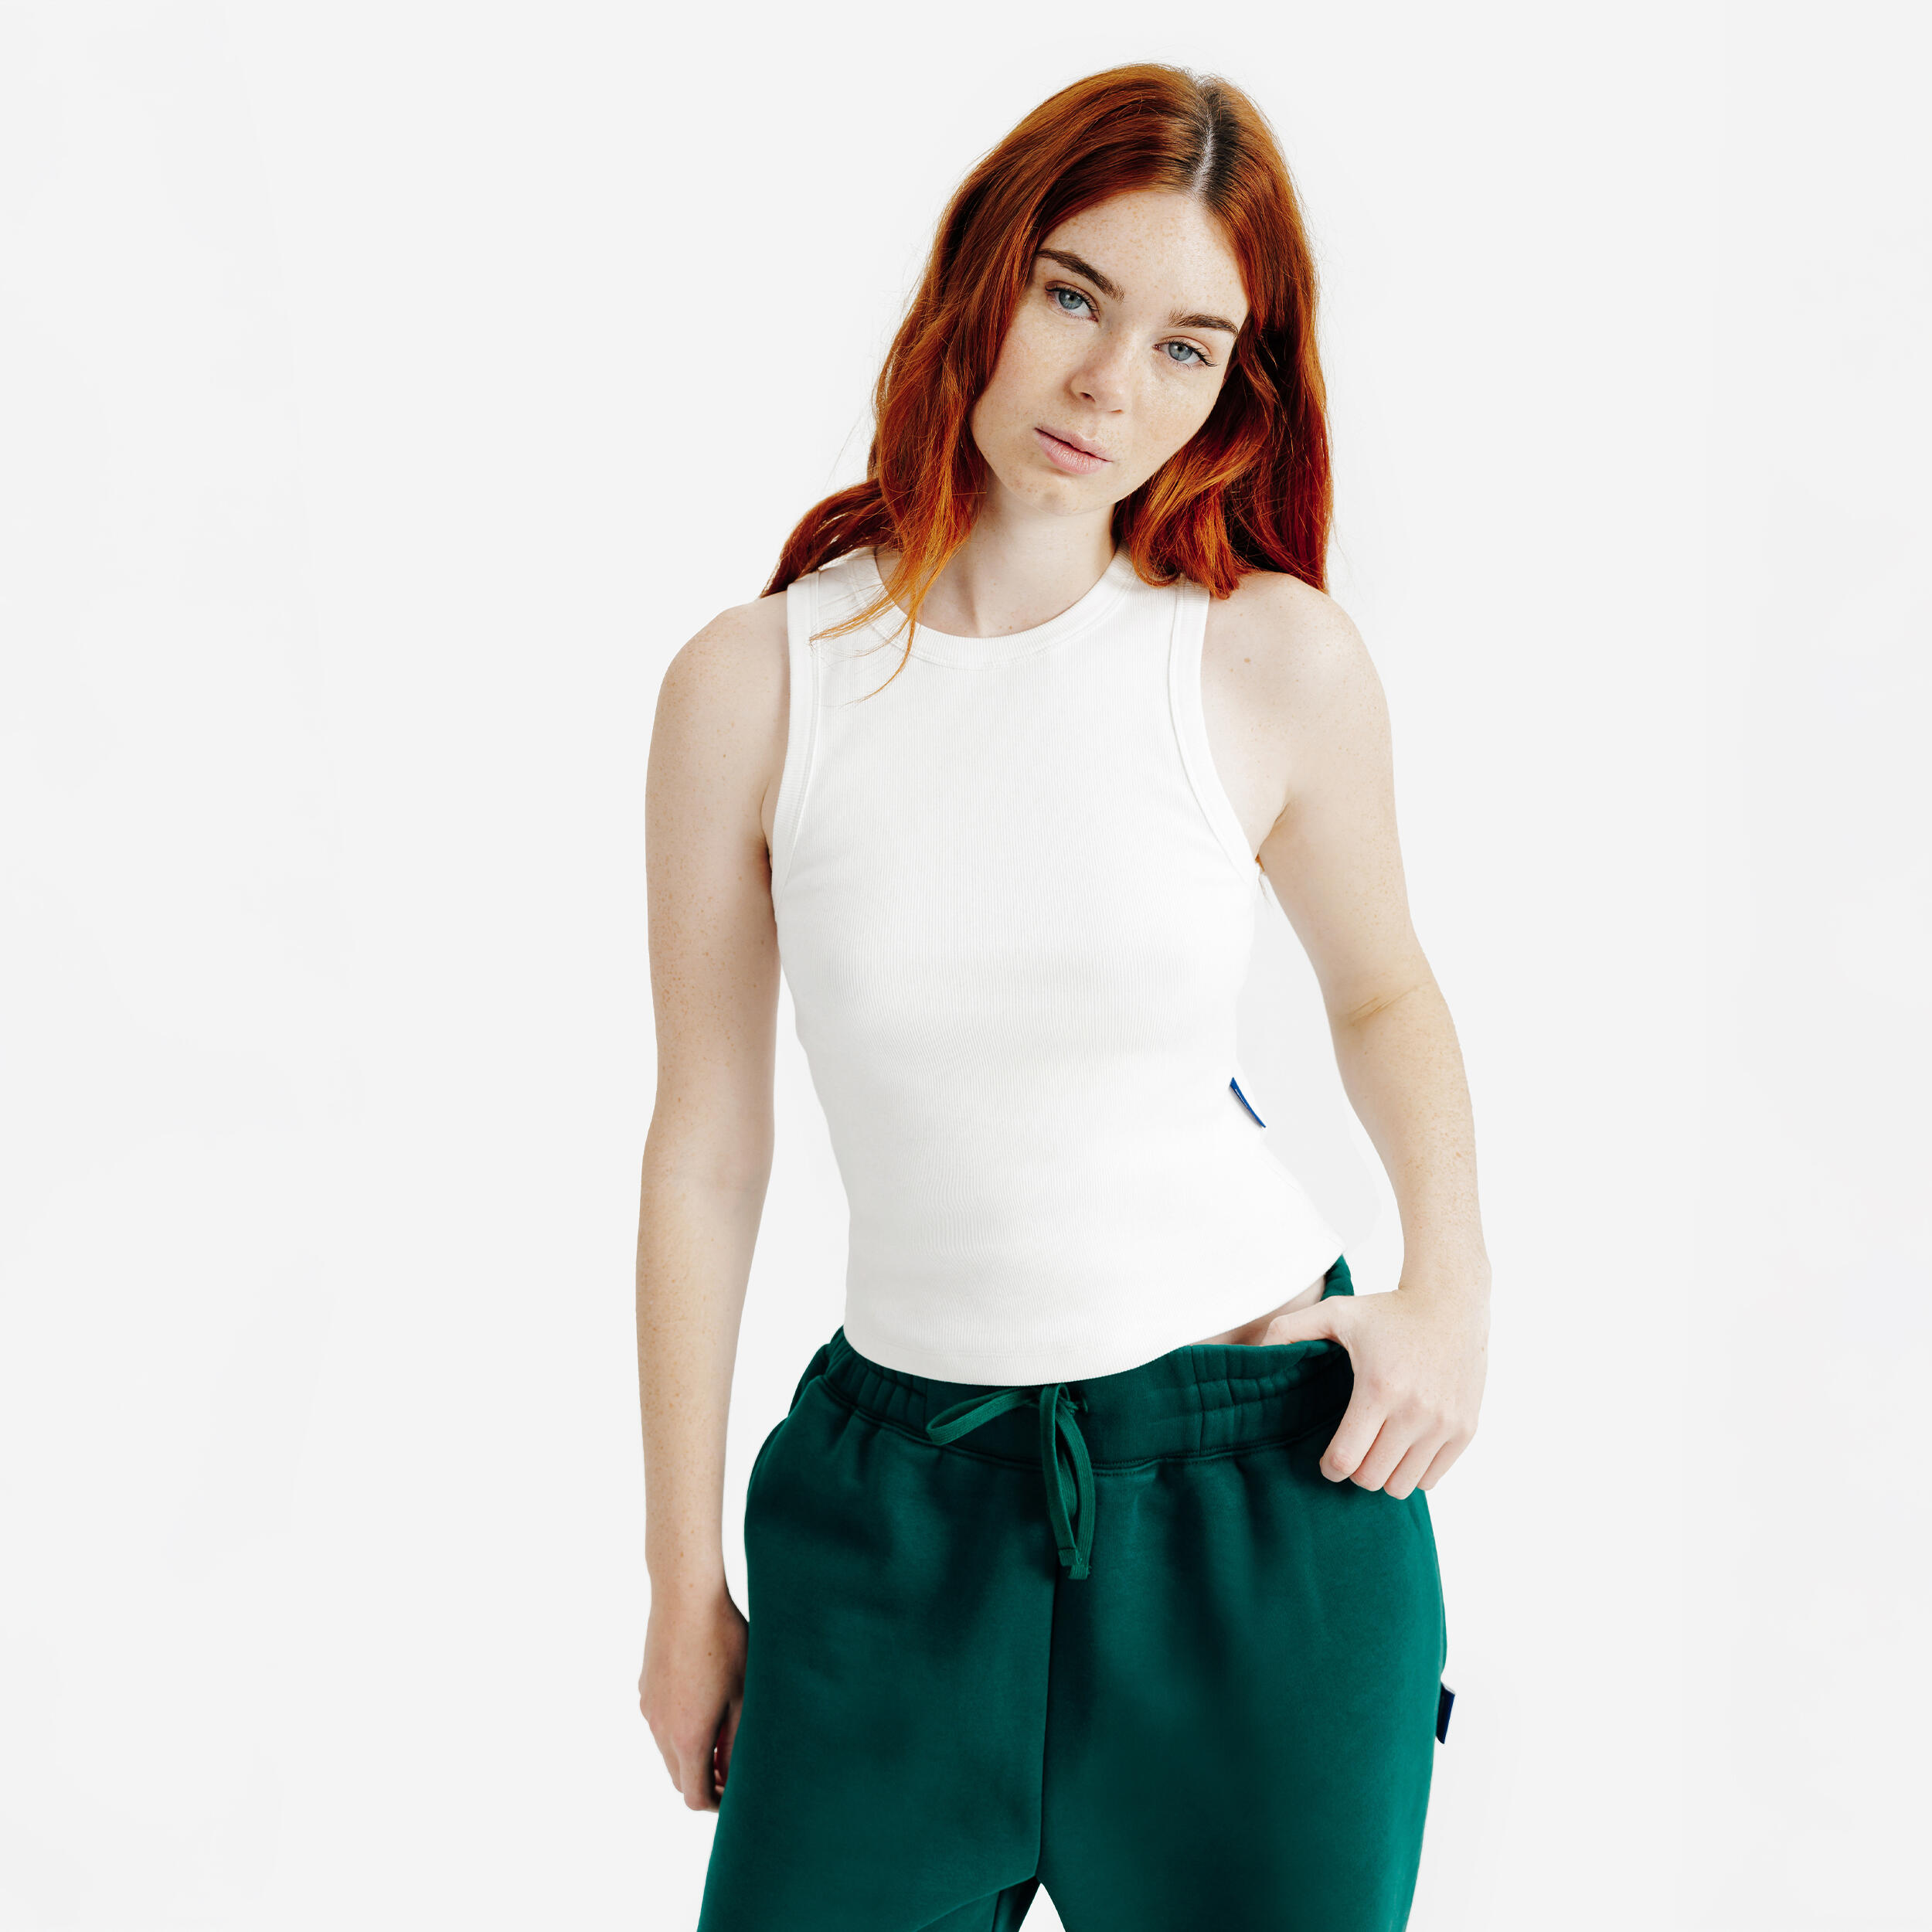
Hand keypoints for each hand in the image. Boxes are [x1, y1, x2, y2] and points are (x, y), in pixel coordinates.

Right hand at [639, 1584, 747, 1810]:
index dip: (718, 1804)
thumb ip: (737, 1743)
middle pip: (679, 1778)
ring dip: (692, 1754)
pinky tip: (704, 1699)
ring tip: (723, 1730)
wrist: (686, 1596)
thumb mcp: (744, 1695)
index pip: (695, 1796)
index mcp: (688, 1738)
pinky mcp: (645, 1688)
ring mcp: (649, 1708)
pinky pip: (660, 1723)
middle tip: (736, 1766)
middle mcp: (661, 1729)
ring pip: (668, 1750)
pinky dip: (679, 1728)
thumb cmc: (725, 1642)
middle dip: (706, 1781)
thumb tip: (732, 1776)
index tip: (738, 1795)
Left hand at [1258, 1276, 1488, 1496]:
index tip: (1327, 1461)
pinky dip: (1414, 1472)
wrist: (1451, 1304)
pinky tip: (1403, 1447)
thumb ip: (1290, 1329)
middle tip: (1351, 1453)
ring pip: (1404, 1485)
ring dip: (1385, 1475)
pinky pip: (1432, 1478)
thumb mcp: (1336, 1311)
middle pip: (1373, 1479)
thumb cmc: (1388, 1311)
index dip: (1330, 1467)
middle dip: (1355, 1472)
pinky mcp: (1465, 1429)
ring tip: (1376, 1451)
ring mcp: (1445, 1424)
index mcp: (1379, 1388)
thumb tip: (1259, 1352)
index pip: (1347, 1460)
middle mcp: (1416, 1412)